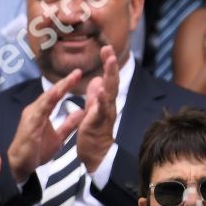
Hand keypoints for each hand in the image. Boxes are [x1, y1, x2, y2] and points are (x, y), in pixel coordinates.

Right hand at [7, 69, 85, 184]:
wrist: (22, 166)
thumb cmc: (38, 150)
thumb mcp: (59, 137)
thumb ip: (69, 124)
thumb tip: (81, 112)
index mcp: (42, 112)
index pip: (56, 96)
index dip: (67, 85)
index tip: (79, 74)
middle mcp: (35, 111)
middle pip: (51, 94)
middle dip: (64, 82)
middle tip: (78, 72)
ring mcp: (31, 117)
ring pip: (45, 100)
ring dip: (57, 90)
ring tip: (69, 80)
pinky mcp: (30, 126)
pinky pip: (40, 112)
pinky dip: (47, 103)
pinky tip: (55, 96)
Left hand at [76, 45, 119, 172]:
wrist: (96, 157)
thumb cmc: (95, 135)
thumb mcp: (93, 111)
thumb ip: (95, 96)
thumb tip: (97, 80)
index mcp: (105, 102)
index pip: (108, 80)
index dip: (108, 65)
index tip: (106, 49)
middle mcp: (108, 106)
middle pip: (112, 82)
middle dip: (110, 65)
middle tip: (109, 49)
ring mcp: (105, 114)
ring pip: (110, 92)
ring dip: (110, 77)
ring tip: (110, 62)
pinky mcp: (98, 124)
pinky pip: (101, 110)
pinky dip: (102, 100)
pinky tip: (102, 91)